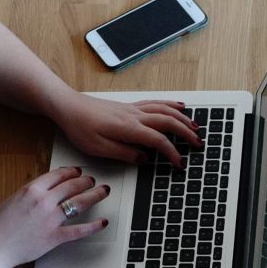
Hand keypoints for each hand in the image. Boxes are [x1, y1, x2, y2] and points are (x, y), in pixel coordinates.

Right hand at [0, 166, 110, 267]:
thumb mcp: (12, 199)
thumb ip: (30, 193)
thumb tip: (43, 188)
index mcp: (32, 189)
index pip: (58, 174)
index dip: (72, 171)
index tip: (78, 171)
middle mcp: (44, 201)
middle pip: (73, 185)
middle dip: (86, 181)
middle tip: (92, 181)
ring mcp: (51, 219)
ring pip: (80, 202)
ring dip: (95, 195)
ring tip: (103, 192)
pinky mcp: (55, 237)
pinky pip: (80, 230)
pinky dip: (94, 226)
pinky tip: (103, 222)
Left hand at [56, 94, 202, 166]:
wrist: (68, 106)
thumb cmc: (80, 126)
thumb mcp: (99, 148)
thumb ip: (124, 153)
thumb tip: (145, 158)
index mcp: (128, 128)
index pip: (158, 141)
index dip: (172, 153)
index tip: (179, 163)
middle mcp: (134, 116)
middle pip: (168, 122)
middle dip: (186, 133)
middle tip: (198, 144)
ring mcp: (133, 109)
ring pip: (165, 110)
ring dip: (183, 118)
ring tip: (195, 127)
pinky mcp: (129, 107)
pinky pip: (156, 103)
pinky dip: (171, 104)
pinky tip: (179, 106)